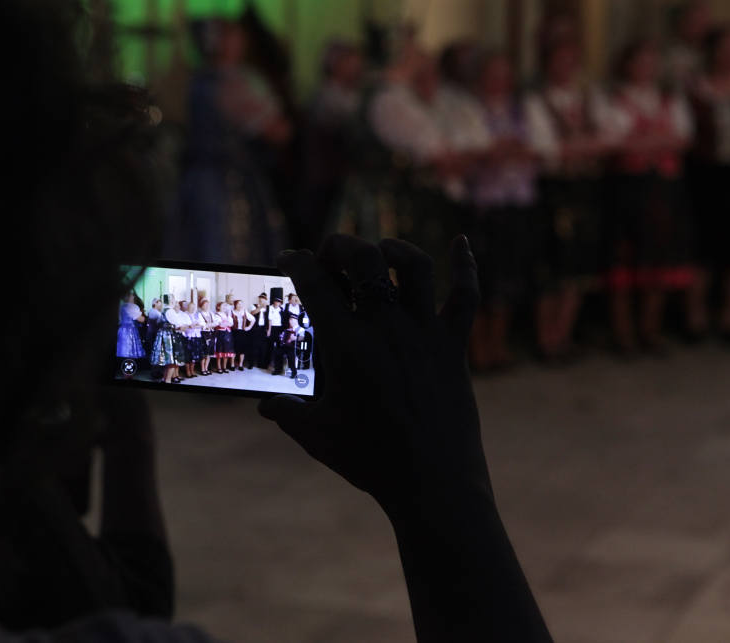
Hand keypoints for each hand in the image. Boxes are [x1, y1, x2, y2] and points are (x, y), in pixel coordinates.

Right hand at [259, 235, 488, 515]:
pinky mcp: (453, 346)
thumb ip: (287, 413)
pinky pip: (465, 295)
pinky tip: (461, 243)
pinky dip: (465, 265)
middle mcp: (385, 328)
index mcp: (346, 345)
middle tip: (330, 255)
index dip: (296, 261)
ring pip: (413, 266)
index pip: (314, 283)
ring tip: (380, 250)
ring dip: (393, 248)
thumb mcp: (317, 436)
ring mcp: (424, 333)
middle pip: (363, 259)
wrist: (433, 485)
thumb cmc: (371, 461)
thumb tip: (265, 406)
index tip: (289, 259)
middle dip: (341, 245)